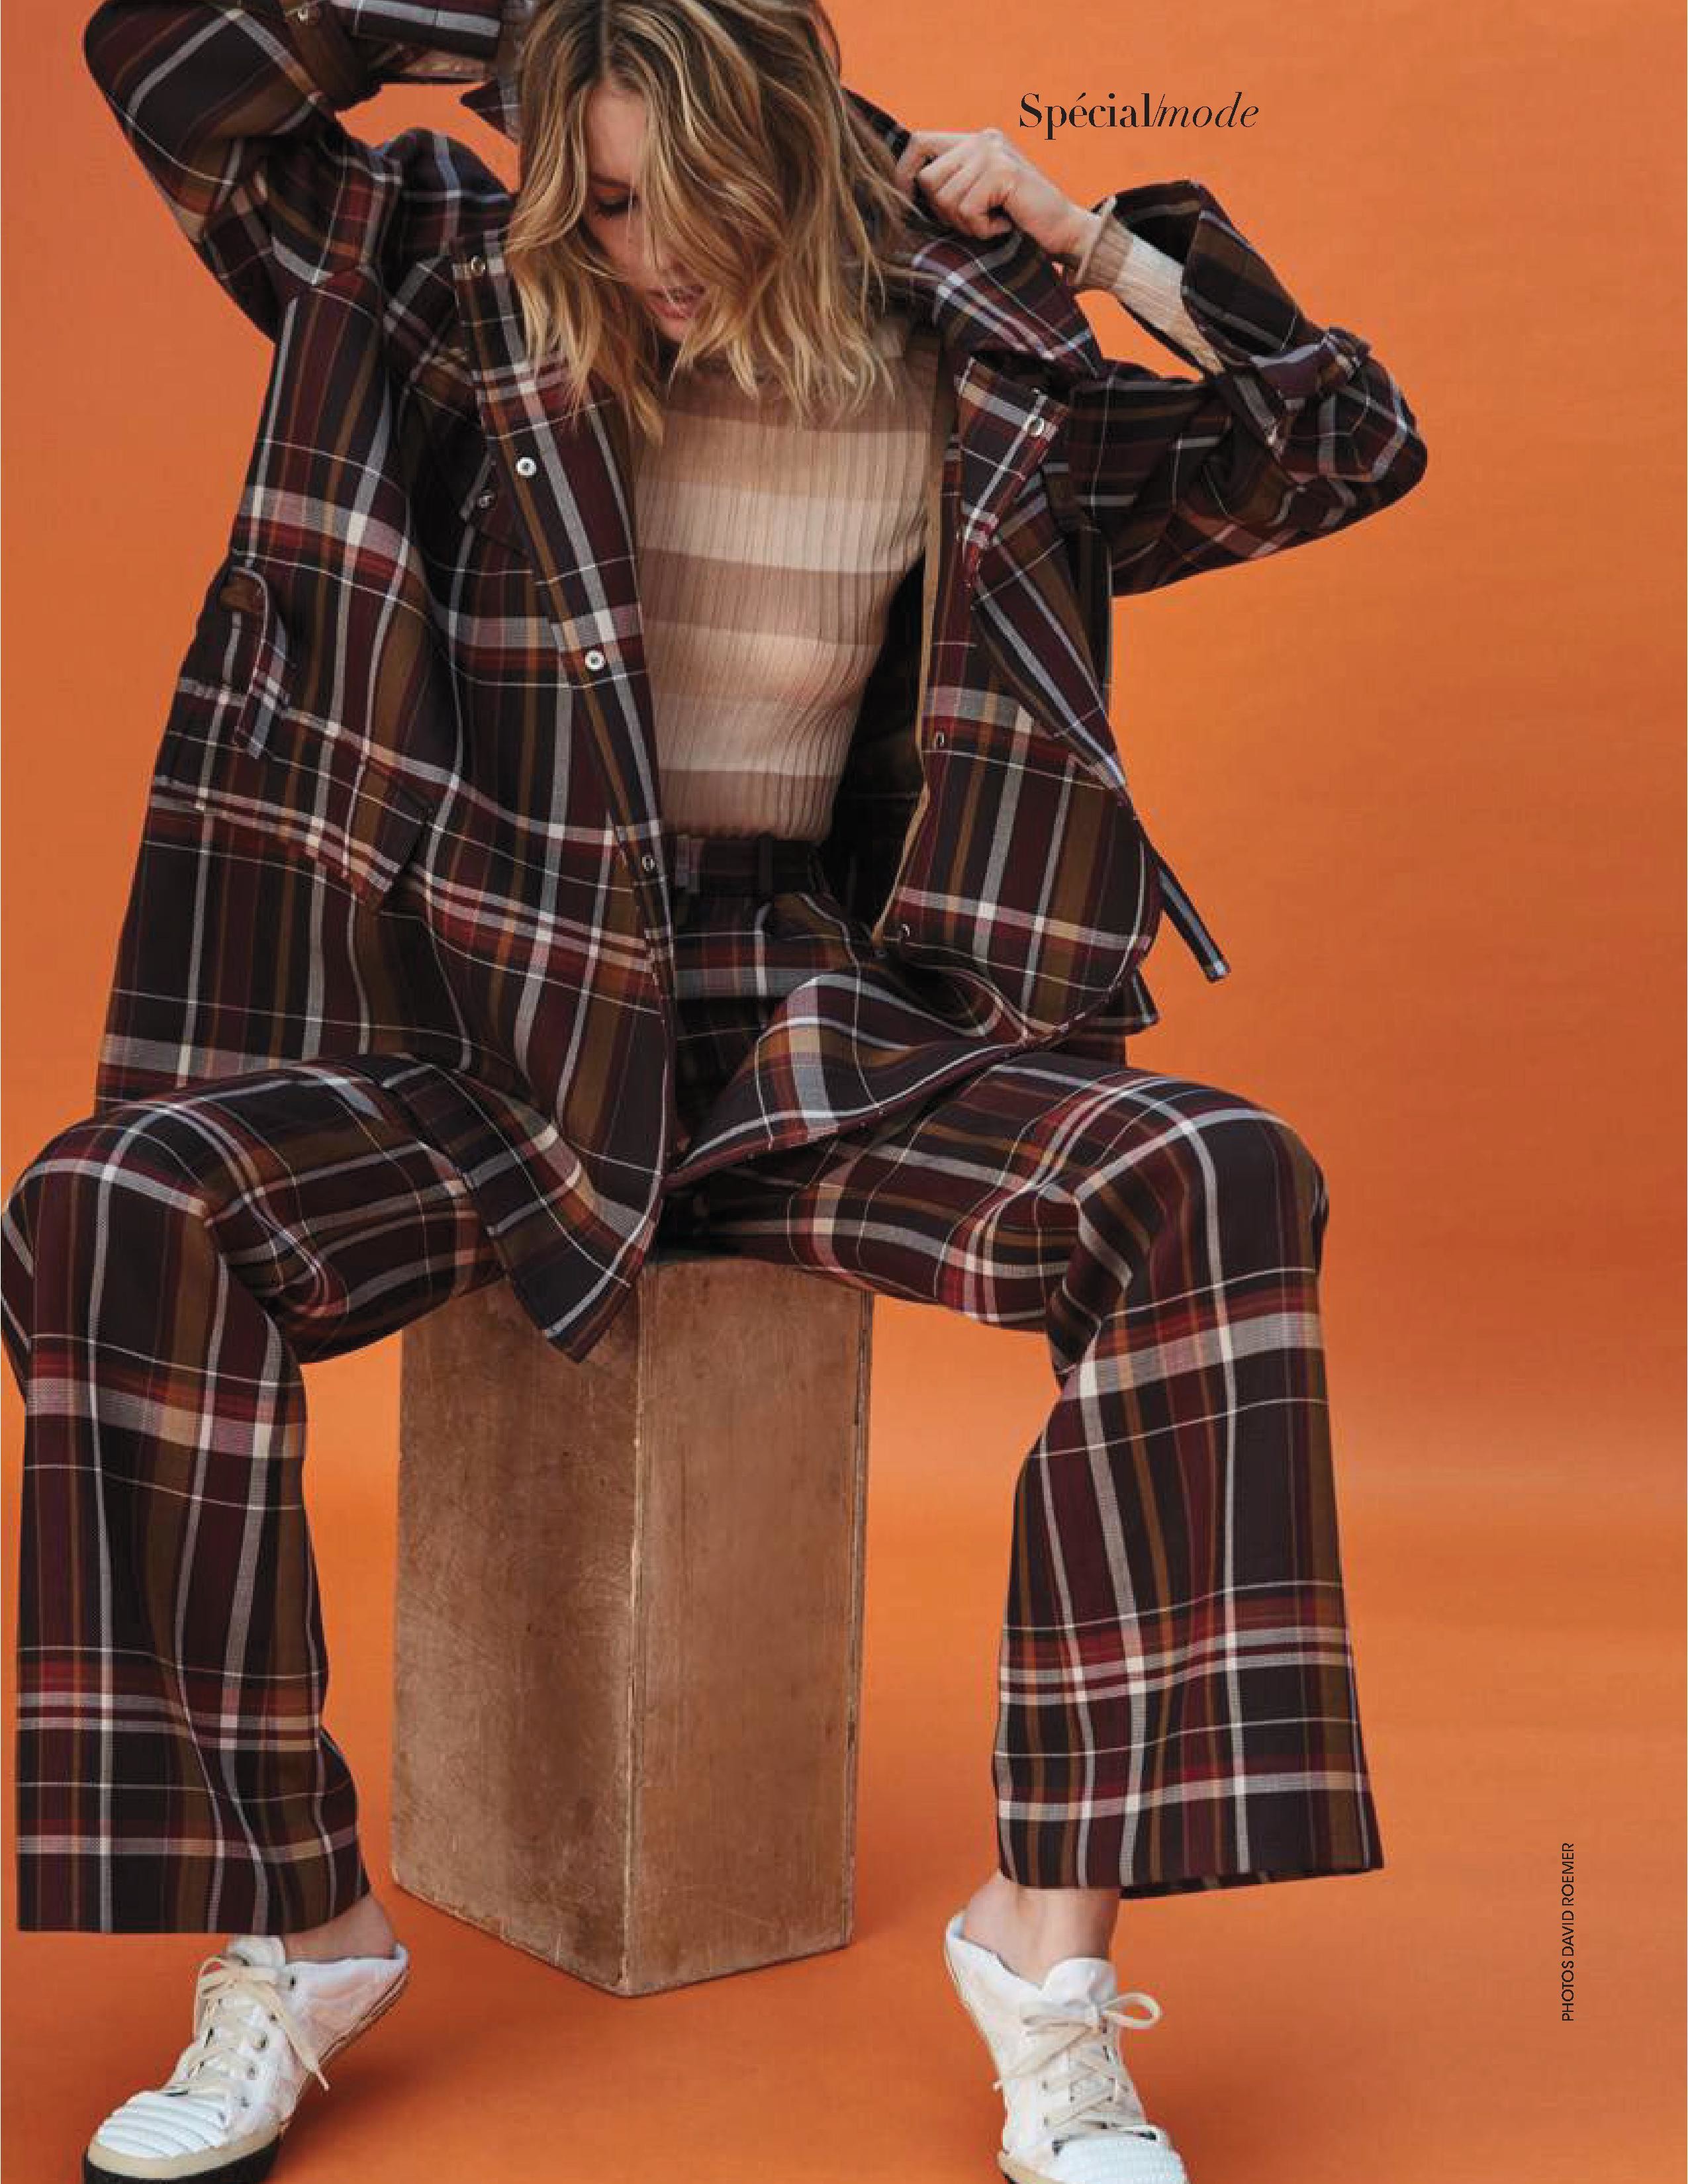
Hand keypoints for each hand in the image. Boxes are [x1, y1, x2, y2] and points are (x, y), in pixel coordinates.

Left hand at [892, 127, 1095, 258]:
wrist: (1066, 233)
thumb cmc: (1020, 224)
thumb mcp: (979, 198)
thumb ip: (950, 184)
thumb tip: (898, 192)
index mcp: (975, 141)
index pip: (919, 142)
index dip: (904, 173)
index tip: (907, 202)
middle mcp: (983, 139)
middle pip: (928, 178)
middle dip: (943, 212)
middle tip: (976, 221)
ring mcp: (993, 152)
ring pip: (945, 198)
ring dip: (966, 224)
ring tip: (993, 222)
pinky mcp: (1002, 171)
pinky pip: (966, 209)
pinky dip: (982, 229)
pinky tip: (1004, 225)